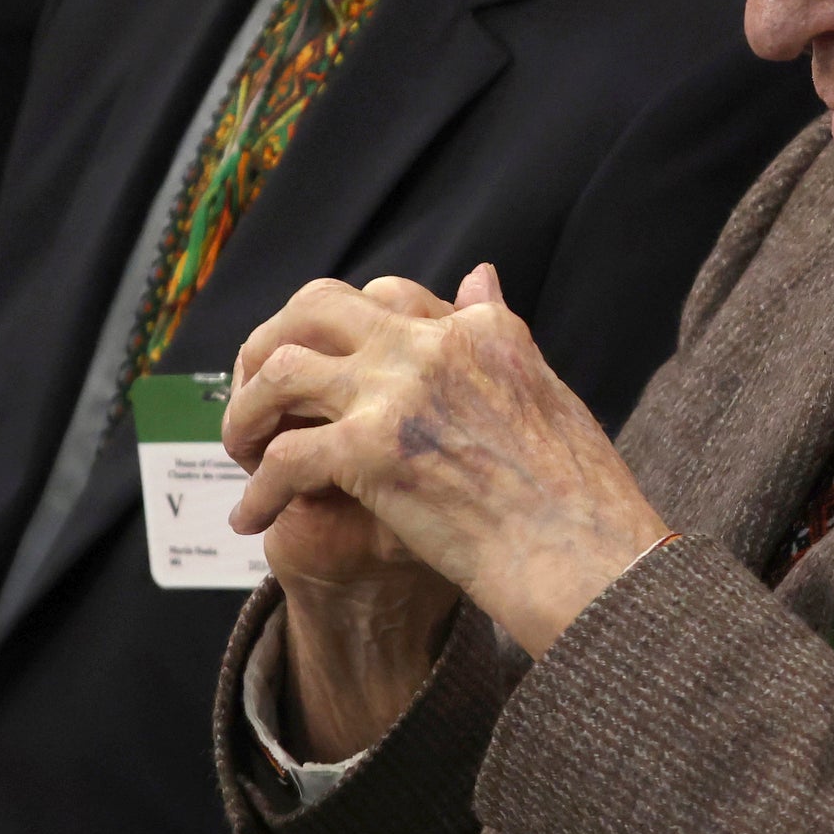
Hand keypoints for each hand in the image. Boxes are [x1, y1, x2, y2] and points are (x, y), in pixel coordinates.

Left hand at [227, 267, 668, 662]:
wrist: (591, 559)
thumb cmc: (580, 497)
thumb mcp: (545, 390)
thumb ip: (499, 331)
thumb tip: (479, 274)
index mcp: (477, 331)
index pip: (386, 297)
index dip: (340, 329)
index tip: (322, 365)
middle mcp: (431, 346)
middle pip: (315, 307)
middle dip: (270, 344)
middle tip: (255, 393)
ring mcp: (398, 394)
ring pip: (281, 370)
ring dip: (247, 412)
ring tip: (241, 454)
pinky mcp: (372, 451)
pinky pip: (283, 459)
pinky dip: (257, 491)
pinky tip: (252, 520)